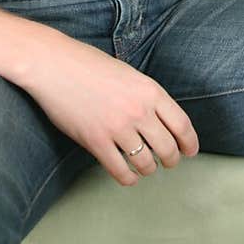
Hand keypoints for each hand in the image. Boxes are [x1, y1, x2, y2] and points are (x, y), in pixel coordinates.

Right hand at [21, 34, 198, 185]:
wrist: (53, 65)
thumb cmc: (88, 65)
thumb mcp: (128, 74)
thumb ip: (145, 96)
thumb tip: (159, 121)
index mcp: (150, 90)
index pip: (182, 125)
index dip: (189, 143)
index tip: (190, 152)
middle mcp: (138, 111)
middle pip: (167, 148)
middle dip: (171, 160)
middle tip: (168, 162)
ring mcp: (117, 127)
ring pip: (145, 163)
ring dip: (148, 169)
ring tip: (146, 168)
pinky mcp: (95, 141)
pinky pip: (119, 170)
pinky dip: (127, 178)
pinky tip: (128, 176)